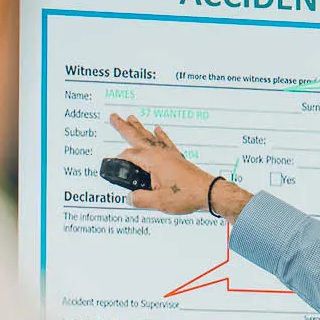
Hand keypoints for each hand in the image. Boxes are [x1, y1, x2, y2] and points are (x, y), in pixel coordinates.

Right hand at [107, 113, 226, 216]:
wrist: (208, 192)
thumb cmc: (186, 195)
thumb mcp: (158, 202)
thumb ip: (140, 199)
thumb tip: (130, 198)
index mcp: (152, 161)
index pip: (129, 156)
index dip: (118, 160)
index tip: (112, 165)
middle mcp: (160, 153)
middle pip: (137, 137)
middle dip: (124, 127)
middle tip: (114, 117)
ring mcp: (169, 154)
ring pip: (150, 137)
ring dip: (139, 127)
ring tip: (131, 118)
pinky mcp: (177, 158)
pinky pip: (165, 141)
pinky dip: (160, 135)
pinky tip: (158, 130)